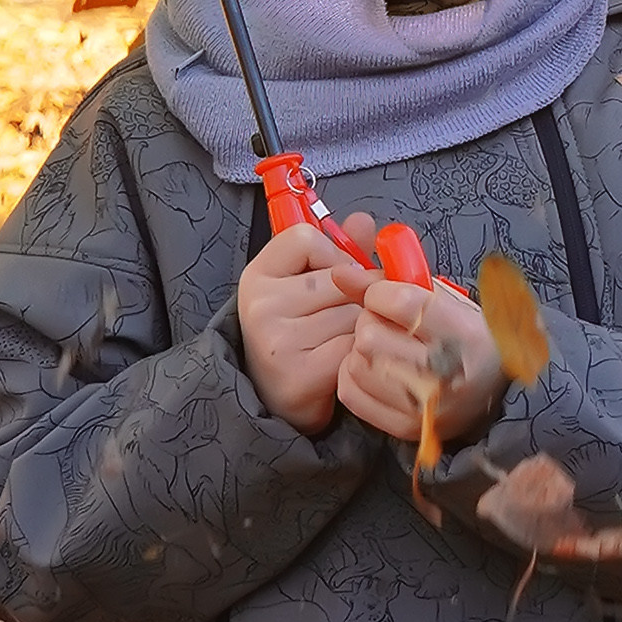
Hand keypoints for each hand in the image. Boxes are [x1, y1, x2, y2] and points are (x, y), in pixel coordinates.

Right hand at [238, 218, 372, 433]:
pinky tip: (346, 360)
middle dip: (357, 295)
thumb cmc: (294, 334)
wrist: (275, 400)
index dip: (333, 256)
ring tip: (344, 339)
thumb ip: (338, 251)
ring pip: (354, 313)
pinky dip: (360, 353)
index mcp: (257, 276)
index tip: (331, 279)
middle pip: (340, 278)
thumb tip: (364, 222)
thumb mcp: (303, 285)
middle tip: (344, 317)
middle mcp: (260, 306)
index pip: (307, 239)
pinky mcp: (301, 374)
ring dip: (363, 326)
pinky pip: (355, 347)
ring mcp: (278, 341)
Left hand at [338, 271, 505, 449]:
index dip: (380, 293)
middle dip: (370, 322)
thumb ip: (393, 282)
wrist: (494, 389)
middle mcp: (446, 375)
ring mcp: (424, 407)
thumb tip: (341, 273)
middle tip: (385, 324)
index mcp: (464, 335)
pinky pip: (350, 392)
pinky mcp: (405, 427)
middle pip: (369, 337)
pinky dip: (354, 375)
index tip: (384, 295)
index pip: (400, 304)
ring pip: (356, 364)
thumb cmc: (467, 335)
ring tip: (383, 348)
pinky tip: (374, 368)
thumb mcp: (444, 300)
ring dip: (361, 350)